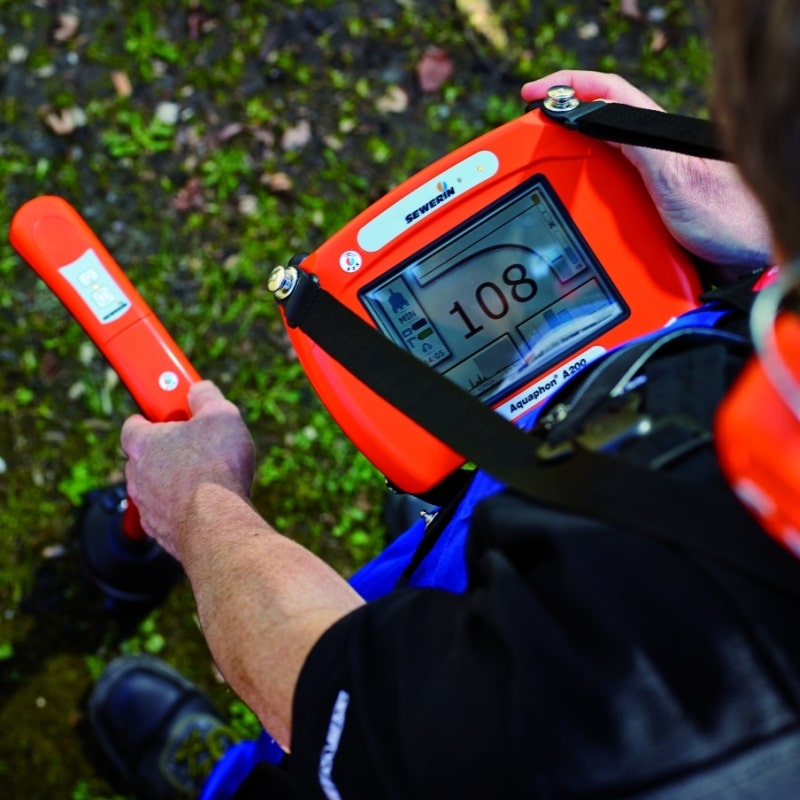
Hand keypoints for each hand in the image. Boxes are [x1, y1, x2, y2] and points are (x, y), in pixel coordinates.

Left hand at [121, 380, 254, 559]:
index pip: (133, 424)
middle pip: (145, 457)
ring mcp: (147, 506)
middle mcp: (137, 475)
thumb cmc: (216, 468)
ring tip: (208, 477)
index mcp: (143, 444)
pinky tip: (208, 503)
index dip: (151, 417)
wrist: (217, 524)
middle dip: (168, 450)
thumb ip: (206, 396)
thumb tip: (200, 389)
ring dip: (176, 481)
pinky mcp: (161, 532)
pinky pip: (168, 513)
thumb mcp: (220, 415)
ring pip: (156, 487)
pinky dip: (183, 507)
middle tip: (197, 444)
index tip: (169, 414)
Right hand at [521, 70, 774, 277]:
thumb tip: (590, 119)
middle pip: (589, 134)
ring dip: (568, 184)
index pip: (602, 94)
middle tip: (525, 152)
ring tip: (543, 194)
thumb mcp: (673, 172)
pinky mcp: (647, 218)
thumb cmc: (730, 213)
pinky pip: (605, 211)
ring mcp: (647, 187)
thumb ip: (635, 141)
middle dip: (554, 139)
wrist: (753, 256)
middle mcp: (648, 157)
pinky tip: (575, 225)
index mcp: (653, 135)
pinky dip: (584, 214)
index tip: (532, 95)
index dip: (565, 87)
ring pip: (594, 176)